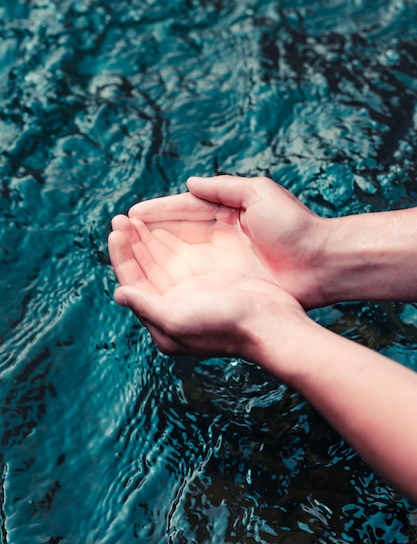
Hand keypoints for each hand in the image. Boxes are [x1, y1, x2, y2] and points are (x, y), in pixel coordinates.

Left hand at [108, 212, 303, 358]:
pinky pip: (182, 257)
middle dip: (132, 244)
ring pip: (162, 261)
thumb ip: (146, 306)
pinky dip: (171, 242)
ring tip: (134, 218)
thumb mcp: (178, 320)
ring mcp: (192, 293)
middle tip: (120, 218)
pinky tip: (163, 227)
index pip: (133, 283)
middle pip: (145, 270)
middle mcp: (173, 307)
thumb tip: (119, 294)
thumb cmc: (225, 325)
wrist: (270, 324)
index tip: (116, 231)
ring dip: (148, 240)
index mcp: (162, 320)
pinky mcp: (210, 281)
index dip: (121, 257)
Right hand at [128, 176, 325, 307]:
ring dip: (154, 253)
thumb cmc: (294, 227)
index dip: (157, 212)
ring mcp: (224, 260)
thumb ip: (223, 188)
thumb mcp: (260, 195)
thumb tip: (189, 184)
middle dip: (148, 232)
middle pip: (176, 232)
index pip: (184, 209)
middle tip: (119, 233)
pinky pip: (192, 276)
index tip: (130, 215)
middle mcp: (221, 235)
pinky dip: (171, 275)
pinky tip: (151, 277)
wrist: (322, 265)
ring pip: (180, 255)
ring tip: (126, 252)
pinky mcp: (228, 281)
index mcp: (227, 211)